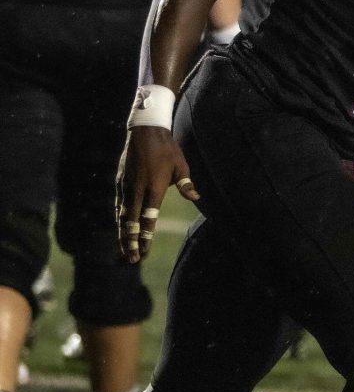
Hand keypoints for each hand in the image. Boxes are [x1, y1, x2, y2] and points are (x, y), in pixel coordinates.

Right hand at [116, 125, 200, 262]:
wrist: (145, 132)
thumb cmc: (167, 149)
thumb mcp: (181, 165)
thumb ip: (186, 184)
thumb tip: (196, 198)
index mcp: (154, 188)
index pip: (149, 218)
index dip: (146, 236)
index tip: (145, 250)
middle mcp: (137, 190)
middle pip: (132, 222)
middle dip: (132, 242)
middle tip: (132, 259)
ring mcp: (126, 186)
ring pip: (123, 215)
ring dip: (123, 233)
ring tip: (124, 250)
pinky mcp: (120, 181)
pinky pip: (119, 204)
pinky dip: (119, 218)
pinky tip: (120, 226)